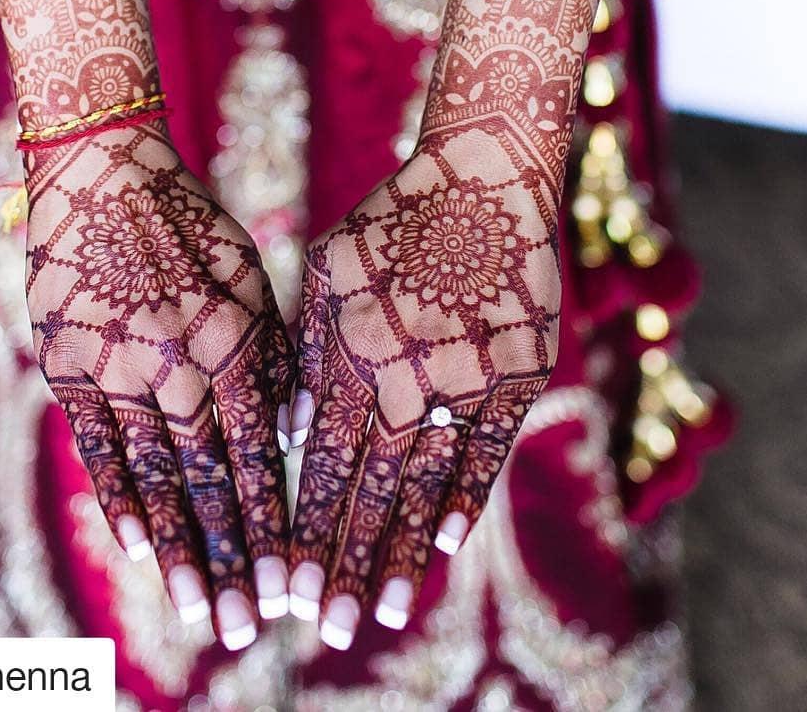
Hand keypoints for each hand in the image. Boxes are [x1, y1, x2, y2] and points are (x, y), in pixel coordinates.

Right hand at [24, 121, 293, 649]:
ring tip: (200, 610)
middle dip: (232, 559)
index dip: (272, 525)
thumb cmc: (190, 222)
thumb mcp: (247, 279)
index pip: (256, 456)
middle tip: (250, 626)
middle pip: (207, 482)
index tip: (289, 583)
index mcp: (229, 340)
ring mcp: (116, 368)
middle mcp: (175, 365)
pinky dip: (120, 501)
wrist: (103, 171)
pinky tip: (139, 549)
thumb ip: (266, 357)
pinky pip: (97, 449)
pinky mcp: (68, 367)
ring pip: (152, 479)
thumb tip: (284, 437)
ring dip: (178, 550)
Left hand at [285, 126, 559, 648]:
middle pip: (374, 487)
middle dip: (346, 561)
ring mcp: (470, 378)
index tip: (289, 585)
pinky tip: (445, 549)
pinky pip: (487, 452)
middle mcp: (411, 373)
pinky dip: (464, 501)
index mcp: (357, 347)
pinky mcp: (518, 375)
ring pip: (430, 482)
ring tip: (384, 612)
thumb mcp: (334, 272)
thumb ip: (312, 351)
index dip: (308, 525)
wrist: (487, 179)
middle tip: (327, 627)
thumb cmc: (395, 220)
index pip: (325, 461)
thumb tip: (296, 435)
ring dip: (404, 551)